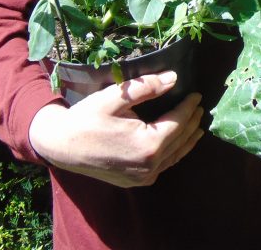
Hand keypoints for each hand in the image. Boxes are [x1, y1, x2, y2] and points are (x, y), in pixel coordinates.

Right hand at [29, 70, 204, 187]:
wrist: (60, 146)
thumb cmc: (86, 118)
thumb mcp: (115, 97)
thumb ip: (147, 87)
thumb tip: (174, 78)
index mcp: (148, 145)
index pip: (177, 122)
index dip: (188, 106)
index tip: (197, 93)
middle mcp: (149, 166)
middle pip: (179, 140)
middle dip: (191, 121)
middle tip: (200, 105)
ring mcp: (143, 178)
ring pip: (174, 156)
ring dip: (187, 139)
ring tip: (197, 124)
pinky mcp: (135, 181)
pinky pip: (163, 166)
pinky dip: (174, 152)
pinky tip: (178, 143)